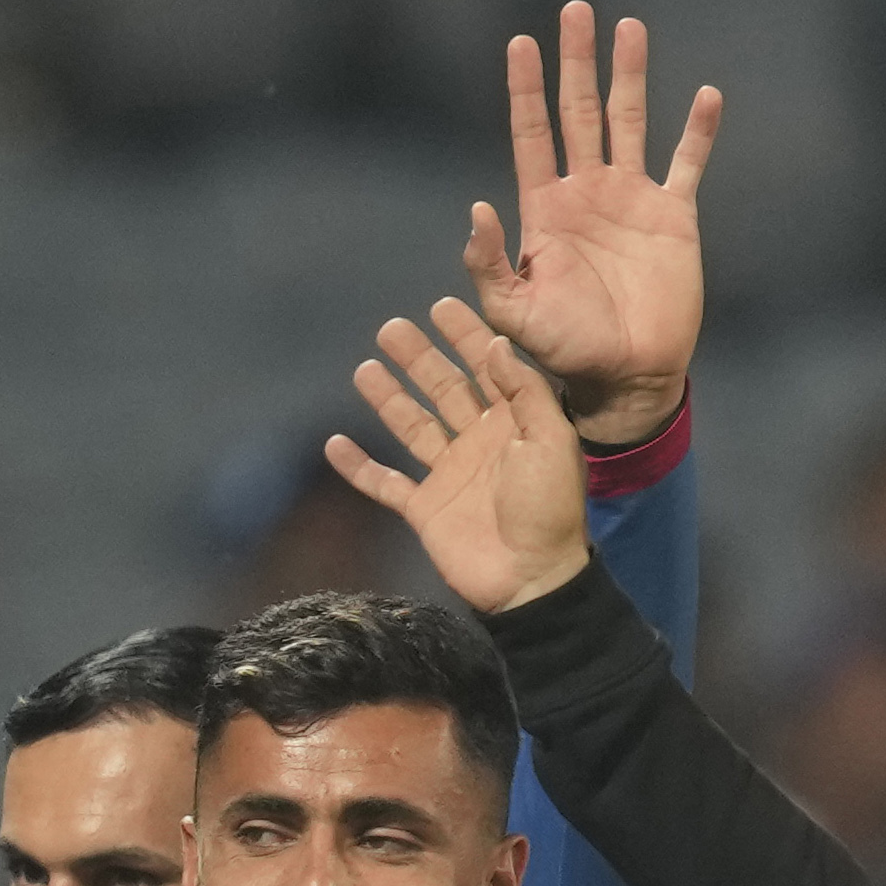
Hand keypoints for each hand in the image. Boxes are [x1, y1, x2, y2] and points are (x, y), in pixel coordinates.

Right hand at [327, 301, 595, 613]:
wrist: (531, 579)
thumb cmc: (548, 509)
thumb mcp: (551, 441)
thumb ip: (525, 391)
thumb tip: (497, 344)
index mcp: (513, 425)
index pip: (487, 370)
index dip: (467, 338)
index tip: (443, 305)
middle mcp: (479, 444)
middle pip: (443, 390)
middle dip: (419, 359)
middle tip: (391, 328)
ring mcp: (449, 476)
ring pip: (412, 427)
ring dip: (388, 399)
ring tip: (365, 367)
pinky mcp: (425, 510)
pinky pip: (385, 483)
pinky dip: (359, 467)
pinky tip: (334, 443)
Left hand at [462, 4, 720, 450]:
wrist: (627, 376)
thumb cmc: (565, 350)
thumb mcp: (511, 312)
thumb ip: (488, 264)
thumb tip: (477, 208)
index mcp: (546, 207)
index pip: (532, 133)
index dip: (526, 89)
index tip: (520, 43)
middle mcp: (588, 191)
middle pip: (580, 111)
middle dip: (576, 61)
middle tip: (575, 10)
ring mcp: (633, 200)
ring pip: (630, 121)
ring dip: (629, 75)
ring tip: (629, 26)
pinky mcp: (675, 218)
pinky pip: (687, 165)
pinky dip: (697, 131)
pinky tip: (705, 95)